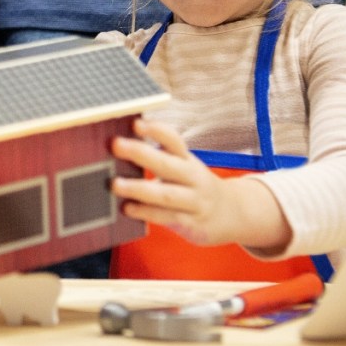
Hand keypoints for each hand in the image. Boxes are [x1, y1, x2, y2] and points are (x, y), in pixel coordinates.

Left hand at [110, 119, 289, 251]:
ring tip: (115, 184)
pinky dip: (146, 213)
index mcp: (188, 160)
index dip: (156, 131)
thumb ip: (159, 160)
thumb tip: (121, 149)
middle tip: (117, 144)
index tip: (136, 123)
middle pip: (167, 164)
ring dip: (139, 188)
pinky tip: (128, 208)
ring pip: (166, 194)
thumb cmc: (195, 188)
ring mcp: (193, 201)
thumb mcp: (184, 169)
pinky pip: (166, 217)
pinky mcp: (190, 222)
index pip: (174, 141)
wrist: (231, 213)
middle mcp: (193, 178)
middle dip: (141, 153)